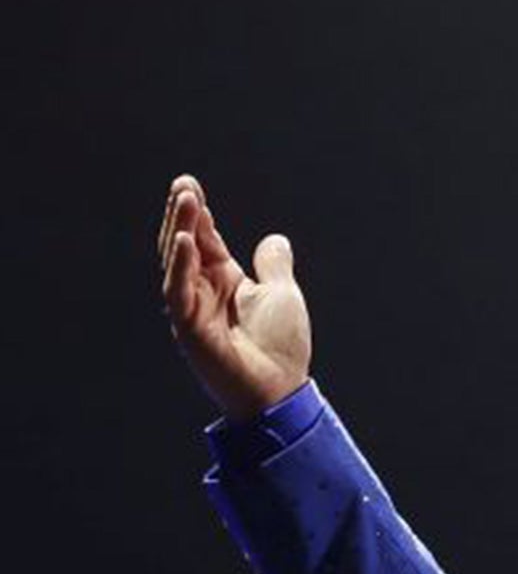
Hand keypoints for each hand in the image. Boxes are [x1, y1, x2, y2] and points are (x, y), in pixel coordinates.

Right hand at [158, 174, 311, 422]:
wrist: (281, 389)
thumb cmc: (280, 347)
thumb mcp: (282, 294)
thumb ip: (274, 265)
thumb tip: (274, 239)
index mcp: (223, 282)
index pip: (205, 241)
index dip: (199, 214)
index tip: (190, 185)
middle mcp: (203, 292)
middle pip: (186, 246)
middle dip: (184, 214)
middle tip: (183, 184)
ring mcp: (194, 310)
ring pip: (179, 264)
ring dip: (181, 230)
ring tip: (186, 199)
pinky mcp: (192, 329)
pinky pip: (181, 292)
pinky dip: (182, 266)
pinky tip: (185, 240)